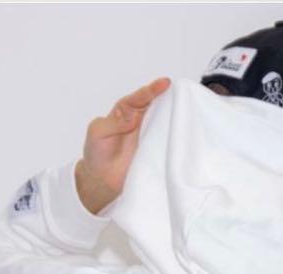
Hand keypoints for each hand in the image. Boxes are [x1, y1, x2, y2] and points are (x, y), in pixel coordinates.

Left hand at [75, 77, 170, 213]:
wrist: (101, 181)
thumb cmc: (96, 153)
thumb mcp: (98, 131)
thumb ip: (114, 122)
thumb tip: (132, 118)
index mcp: (125, 112)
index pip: (140, 97)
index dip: (152, 90)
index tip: (164, 83)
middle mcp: (139, 122)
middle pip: (156, 106)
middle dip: (168, 97)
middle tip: (181, 91)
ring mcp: (148, 138)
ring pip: (163, 122)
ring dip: (173, 116)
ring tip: (186, 109)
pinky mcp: (153, 153)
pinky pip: (165, 143)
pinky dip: (173, 139)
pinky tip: (182, 134)